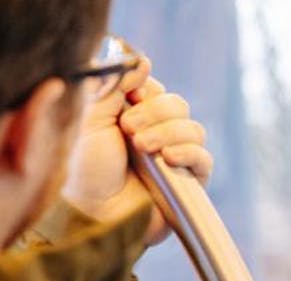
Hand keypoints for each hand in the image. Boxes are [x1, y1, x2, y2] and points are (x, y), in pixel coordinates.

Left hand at [61, 55, 212, 243]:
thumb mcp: (92, 117)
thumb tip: (142, 59)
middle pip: (177, 105)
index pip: (155, 89)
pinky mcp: (189, 181)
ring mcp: (175, 157)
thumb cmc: (86, 168)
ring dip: (168, 133)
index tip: (128, 97)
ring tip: (143, 148)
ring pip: (193, 128)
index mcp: (132, 117)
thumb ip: (115, 85)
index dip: (146, 90)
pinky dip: (189, 153)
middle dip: (155, 113)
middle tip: (129, 130)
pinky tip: (169, 159)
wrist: (95, 211)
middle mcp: (156, 134)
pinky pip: (204, 157)